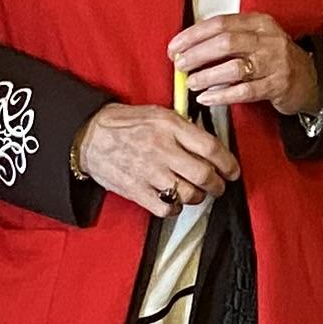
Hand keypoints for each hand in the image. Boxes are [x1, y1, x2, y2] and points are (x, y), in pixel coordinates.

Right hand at [78, 101, 238, 214]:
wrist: (90, 135)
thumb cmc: (127, 124)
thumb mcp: (159, 114)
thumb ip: (185, 128)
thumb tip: (212, 146)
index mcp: (170, 127)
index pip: (211, 147)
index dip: (228, 163)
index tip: (233, 171)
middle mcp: (162, 149)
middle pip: (204, 175)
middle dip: (218, 185)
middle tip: (219, 186)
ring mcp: (149, 172)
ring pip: (188, 194)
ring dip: (197, 197)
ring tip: (195, 193)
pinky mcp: (136, 190)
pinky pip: (166, 209)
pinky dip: (175, 209)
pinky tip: (174, 202)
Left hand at [166, 13, 317, 117]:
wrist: (309, 80)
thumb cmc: (274, 59)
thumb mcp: (257, 38)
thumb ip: (229, 37)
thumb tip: (188, 45)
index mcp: (259, 22)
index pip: (220, 23)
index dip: (194, 35)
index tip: (175, 46)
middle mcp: (269, 39)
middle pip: (226, 43)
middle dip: (197, 54)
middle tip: (180, 64)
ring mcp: (275, 63)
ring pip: (234, 67)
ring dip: (207, 76)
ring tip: (191, 83)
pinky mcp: (277, 86)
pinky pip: (245, 91)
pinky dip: (222, 95)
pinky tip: (207, 98)